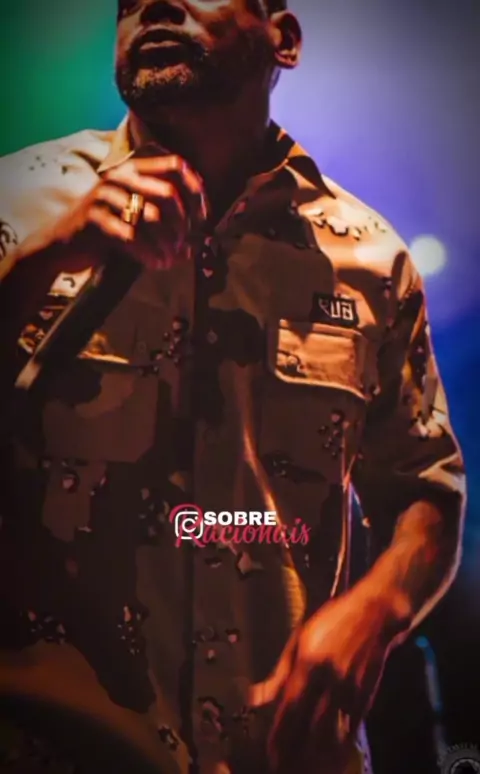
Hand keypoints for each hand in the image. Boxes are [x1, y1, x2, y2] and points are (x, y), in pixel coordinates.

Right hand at [47, 146, 207, 272]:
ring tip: (169, 260)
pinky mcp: (94, 219)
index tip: (203, 220)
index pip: (177, 166)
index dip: (196, 192)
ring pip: (152, 218)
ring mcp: (105, 196)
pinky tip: (155, 264)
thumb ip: (164, 219)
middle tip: (183, 248)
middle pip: (169, 194)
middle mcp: (120, 176)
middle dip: (182, 226)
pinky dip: (149, 254)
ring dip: (167, 244)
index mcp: (134, 169)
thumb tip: (199, 240)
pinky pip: (132, 236)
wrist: (63, 245)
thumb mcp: (135, 216)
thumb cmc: (107, 231)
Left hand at [250, 590, 396, 773]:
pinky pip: (351, 729)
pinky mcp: (366, 697)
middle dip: (296, 752)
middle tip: (282, 767)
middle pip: (310, 726)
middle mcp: (330, 680)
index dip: (281, 734)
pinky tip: (330, 759)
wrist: (374, 615)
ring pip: (332, 733)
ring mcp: (350, 690)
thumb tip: (257, 698)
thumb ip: (280, 672)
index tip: (271, 753)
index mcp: (310, 663)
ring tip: (304, 769)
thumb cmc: (332, 623)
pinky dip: (339, 747)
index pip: (291, 708)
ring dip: (317, 756)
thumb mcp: (300, 639)